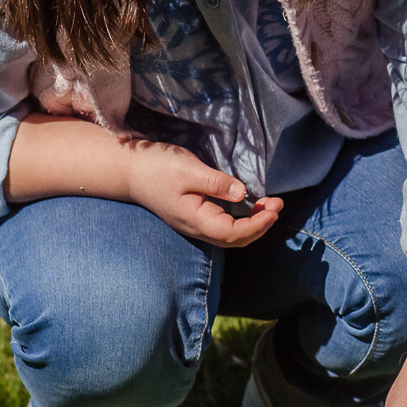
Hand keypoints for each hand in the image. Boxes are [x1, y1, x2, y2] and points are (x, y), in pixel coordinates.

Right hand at [123, 140, 281, 247]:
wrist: (129, 169)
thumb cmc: (156, 167)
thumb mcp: (188, 169)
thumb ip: (216, 183)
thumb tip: (243, 195)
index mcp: (195, 219)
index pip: (233, 233)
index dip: (257, 225)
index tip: (273, 210)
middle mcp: (196, 227)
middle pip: (235, 239)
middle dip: (261, 225)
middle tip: (277, 205)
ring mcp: (195, 224)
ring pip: (231, 235)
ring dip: (254, 223)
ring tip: (270, 205)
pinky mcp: (195, 216)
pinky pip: (224, 226)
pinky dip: (242, 219)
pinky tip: (251, 205)